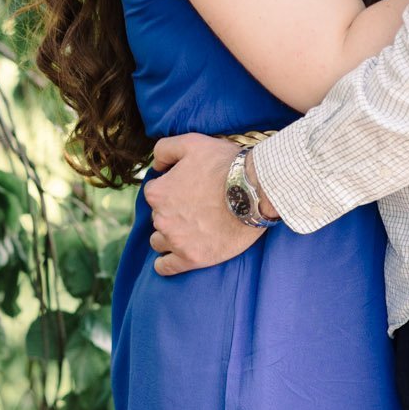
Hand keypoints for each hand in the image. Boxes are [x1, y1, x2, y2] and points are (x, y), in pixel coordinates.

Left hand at [141, 134, 267, 275]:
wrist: (254, 191)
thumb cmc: (224, 165)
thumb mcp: (191, 142)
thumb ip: (164, 149)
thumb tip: (156, 165)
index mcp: (158, 192)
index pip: (154, 193)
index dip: (170, 189)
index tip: (187, 189)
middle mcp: (161, 218)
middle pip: (158, 217)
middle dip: (171, 212)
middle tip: (195, 207)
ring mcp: (176, 240)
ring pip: (159, 241)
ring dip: (168, 236)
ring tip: (188, 231)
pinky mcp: (192, 259)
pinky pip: (166, 267)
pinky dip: (165, 264)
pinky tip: (170, 259)